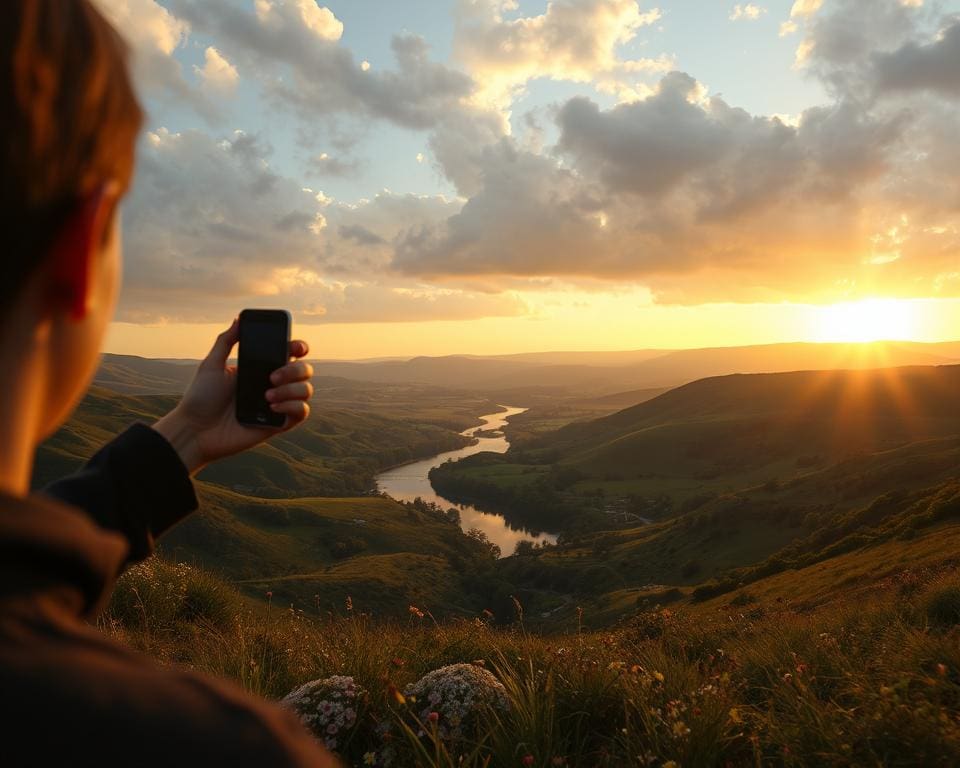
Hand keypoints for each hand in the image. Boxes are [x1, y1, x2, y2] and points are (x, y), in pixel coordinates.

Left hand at [152, 318, 313, 473]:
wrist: (195, 430)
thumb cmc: (200, 399)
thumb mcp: (211, 365)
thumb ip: (226, 341)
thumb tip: (239, 319)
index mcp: (260, 369)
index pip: (289, 354)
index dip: (299, 347)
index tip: (295, 348)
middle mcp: (273, 385)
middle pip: (304, 370)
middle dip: (295, 370)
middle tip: (272, 377)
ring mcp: (277, 404)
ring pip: (306, 390)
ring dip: (292, 390)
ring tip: (267, 396)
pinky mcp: (278, 424)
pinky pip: (301, 412)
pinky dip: (292, 406)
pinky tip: (272, 407)